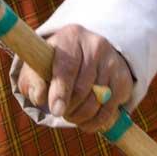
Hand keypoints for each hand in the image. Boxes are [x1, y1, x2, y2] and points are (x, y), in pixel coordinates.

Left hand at [16, 24, 135, 134]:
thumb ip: (32, 81)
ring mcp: (112, 61)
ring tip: (72, 115)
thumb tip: (39, 97)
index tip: (56, 111)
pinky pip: (110, 109)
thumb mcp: (38, 66)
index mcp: (70, 37)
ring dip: (81, 116)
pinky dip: (96, 121)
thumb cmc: (54, 63)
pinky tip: (86, 120)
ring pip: (97, 101)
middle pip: (82, 88)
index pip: (67, 67)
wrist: (84, 53)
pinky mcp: (123, 78)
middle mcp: (95, 45)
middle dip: (69, 108)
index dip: (61, 91)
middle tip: (61, 112)